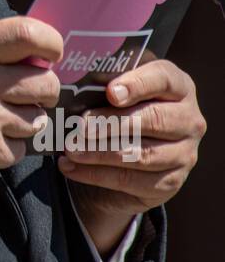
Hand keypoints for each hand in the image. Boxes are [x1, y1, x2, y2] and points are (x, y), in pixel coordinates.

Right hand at [0, 16, 62, 191]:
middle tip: (29, 94)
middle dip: (44, 90)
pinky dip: (10, 146)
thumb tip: (27, 54)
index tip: (50, 55)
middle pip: (47, 84)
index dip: (50, 44)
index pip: (28, 35)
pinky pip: (22, 148)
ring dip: (25, 120)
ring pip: (37, 118)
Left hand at [57, 60, 206, 234]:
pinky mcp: (170, 182)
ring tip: (72, 149)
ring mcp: (184, 154)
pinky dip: (97, 175)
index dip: (137, 84)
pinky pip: (132, 180)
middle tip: (81, 126)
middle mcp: (189, 120)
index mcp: (179, 87)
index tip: (111, 92)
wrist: (126, 157)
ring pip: (142, 154)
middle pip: (153, 119)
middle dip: (112, 123)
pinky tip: (72, 167)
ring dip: (100, 152)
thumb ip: (107, 84)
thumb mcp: (117, 92)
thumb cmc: (119, 111)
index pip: (164, 79)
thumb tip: (75, 83)